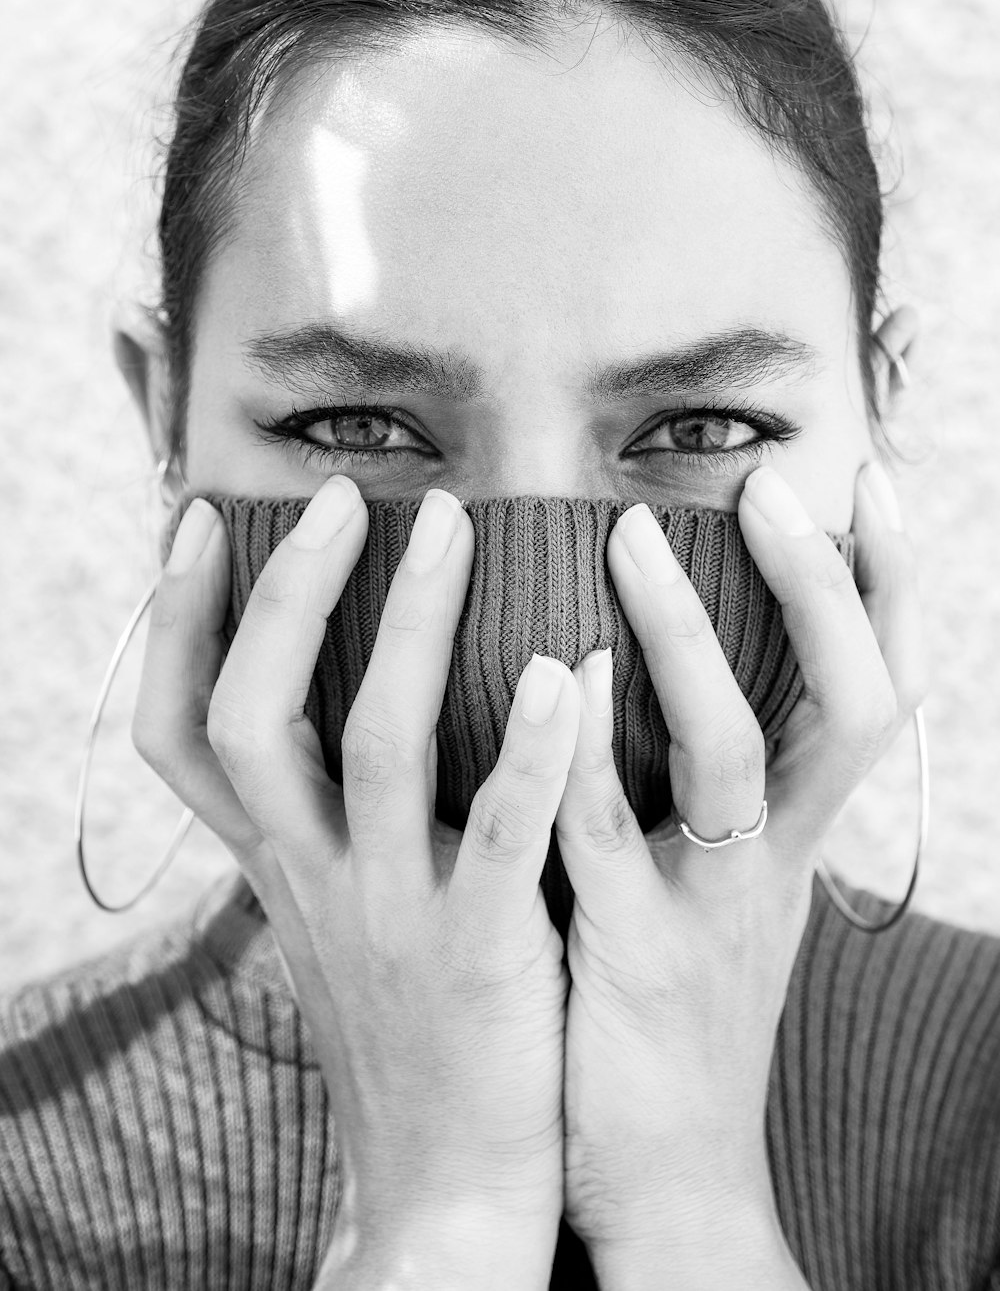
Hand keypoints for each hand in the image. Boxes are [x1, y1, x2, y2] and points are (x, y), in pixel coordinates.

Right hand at [131, 479, 575, 1290]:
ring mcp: (392, 915)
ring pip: (376, 748)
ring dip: (408, 628)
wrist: (450, 1190)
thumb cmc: (411, 1027)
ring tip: (450, 524)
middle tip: (340, 496)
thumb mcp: (342, 917)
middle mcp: (313, 879)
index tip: (201, 526)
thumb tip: (348, 708)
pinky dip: (530, 752)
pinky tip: (566, 671)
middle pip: (253, 717)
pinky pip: (504, 837)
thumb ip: (334, 822)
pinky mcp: (483, 957)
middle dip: (286, 597)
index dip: (176, 627)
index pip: (182, 735)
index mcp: (280, 864)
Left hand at [555, 463, 923, 1288]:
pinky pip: (613, 838)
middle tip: (772, 487)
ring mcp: (711, 907)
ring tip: (634, 539)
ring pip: (733, 756)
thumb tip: (662, 661)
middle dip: (823, 590)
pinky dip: (594, 750)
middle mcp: (777, 858)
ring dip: (690, 641)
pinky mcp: (632, 959)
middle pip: (851, 704)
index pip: (876, 687)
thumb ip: (700, 784)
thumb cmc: (673, 1003)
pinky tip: (565, 673)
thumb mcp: (718, 885)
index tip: (865, 478)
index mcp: (798, 832)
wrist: (663, 1177)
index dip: (887, 584)